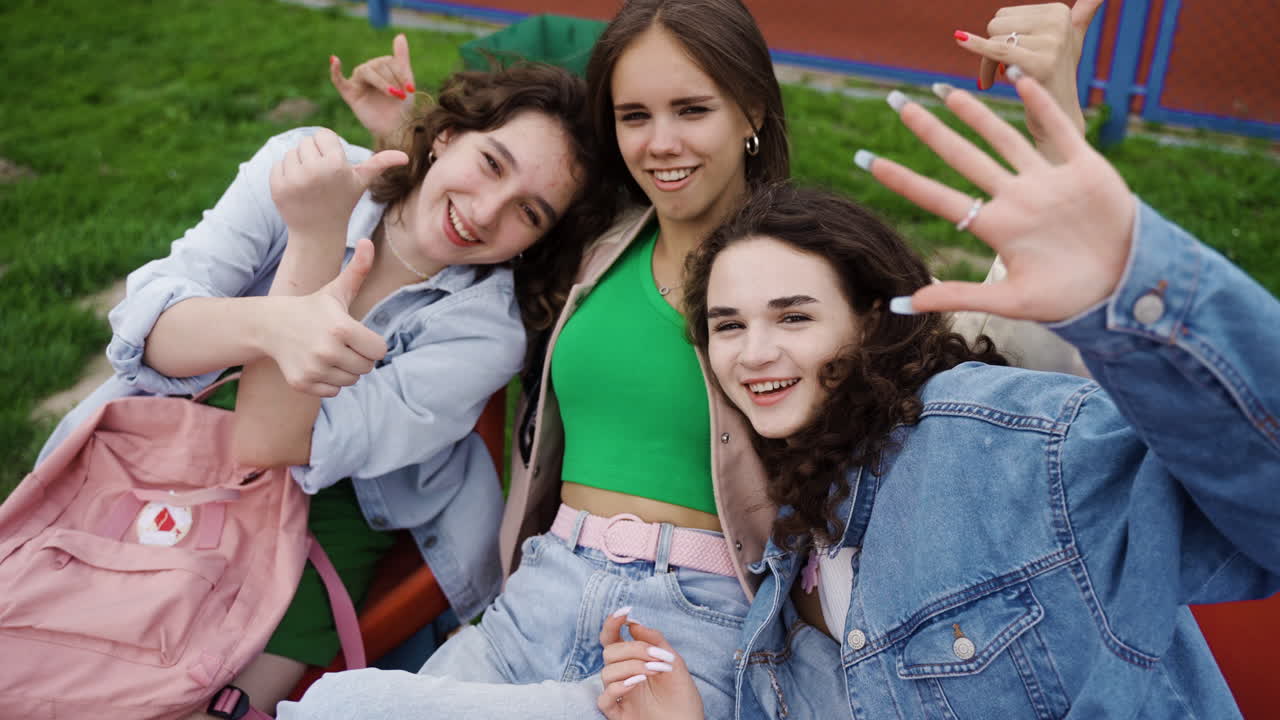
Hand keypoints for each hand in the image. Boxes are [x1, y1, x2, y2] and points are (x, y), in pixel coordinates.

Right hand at [262, 238, 388, 395]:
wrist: (271, 325)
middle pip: (366, 368)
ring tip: (329, 352)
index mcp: (342, 328)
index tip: (357, 335)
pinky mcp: (302, 383)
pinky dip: (329, 381)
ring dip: (345, 370)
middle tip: (342, 344)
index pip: (379, 351)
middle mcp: (328, 351)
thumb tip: (368, 242)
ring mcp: (313, 369)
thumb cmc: (312, 308)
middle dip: (359, 357)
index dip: (372, 343)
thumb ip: (358, 269)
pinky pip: (333, 391)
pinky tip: (317, 363)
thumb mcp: (336, 290)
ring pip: (351, 381)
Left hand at [269, 128, 407, 241]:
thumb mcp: (362, 181)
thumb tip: (405, 157)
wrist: (319, 231)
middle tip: (321, 178)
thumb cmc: (343, 201)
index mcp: (336, 165)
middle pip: (306, 141)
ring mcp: (294, 179)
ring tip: (310, 183)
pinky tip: (297, 189)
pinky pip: (278, 164)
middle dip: (313, 155)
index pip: (323, 135)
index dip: (328, 149)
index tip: (333, 167)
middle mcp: (315, 170)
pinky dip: (285, 174)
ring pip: (292, 152)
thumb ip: (381, 164)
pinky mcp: (277, 186)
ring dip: (299, 164)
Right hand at [331, 33, 415, 146]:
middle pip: (378, 66)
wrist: (396, 129)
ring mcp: (358, 81)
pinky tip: (335, 60)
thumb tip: (400, 35)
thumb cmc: (401, 106)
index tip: (412, 89)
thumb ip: (402, 58)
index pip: (389, 62)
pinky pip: (338, 80)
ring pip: (366, 72)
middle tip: (402, 96)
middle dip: (392, 81)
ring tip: (394, 94)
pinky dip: (335, 70)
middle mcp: (369, 71)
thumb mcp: (406, 81)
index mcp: (382, 66)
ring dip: (382, 83)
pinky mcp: (349, 94)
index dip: (401, 74)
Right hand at [596, 611, 704, 719]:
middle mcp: (623, 676)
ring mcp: (619, 695)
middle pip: (609, 653)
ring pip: (606, 673)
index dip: (613, 623)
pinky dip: (618, 687)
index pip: (613, 639)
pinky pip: (603, 699)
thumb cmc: (683, 696)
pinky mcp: (618, 714)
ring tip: (653, 671)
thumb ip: (654, 640)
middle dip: (633, 649)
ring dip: (631, 667)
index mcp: (633, 662)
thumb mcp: (674, 662)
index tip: (625, 611)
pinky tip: (637, 683)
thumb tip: (634, 623)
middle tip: (656, 656)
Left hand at [865, 71, 1135, 322]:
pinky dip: (1041, 105)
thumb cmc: (1069, 298)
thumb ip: (958, 297)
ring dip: (976, 114)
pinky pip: (1058, 131)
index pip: (939, 197)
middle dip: (930, 131)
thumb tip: (902, 306)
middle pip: (963, 158)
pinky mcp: (1083, 169)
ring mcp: (1047, 181)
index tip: (868, 161)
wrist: (1127, 287)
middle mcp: (1015, 199)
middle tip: (897, 104)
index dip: (903, 180)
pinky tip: (1020, 82)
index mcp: (996, 227)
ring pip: (1004, 139)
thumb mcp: (1010, 302)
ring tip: (945, 91)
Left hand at [955, 1, 1102, 149]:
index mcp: (1060, 12)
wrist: (1058, 115)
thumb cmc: (1057, 75)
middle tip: (1004, 70)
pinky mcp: (1039, 63)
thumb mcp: (1073, 40)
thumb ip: (1084, 13)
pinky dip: (976, 46)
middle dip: (992, 48)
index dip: (999, 39)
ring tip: (1004, 77)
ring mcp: (1052, 43)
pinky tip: (959, 39)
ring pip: (993, 38)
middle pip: (996, 24)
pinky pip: (997, 50)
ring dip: (988, 63)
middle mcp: (1059, 22)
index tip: (1010, 57)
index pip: (1004, 15)